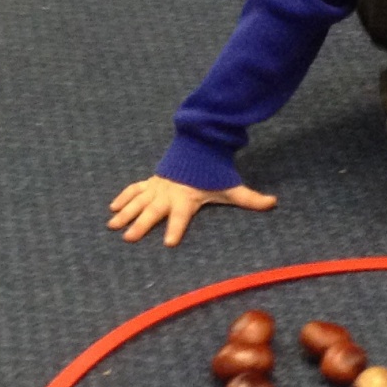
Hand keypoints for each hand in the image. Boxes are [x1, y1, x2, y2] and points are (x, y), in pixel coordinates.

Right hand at [107, 175, 277, 246]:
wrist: (200, 143)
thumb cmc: (214, 171)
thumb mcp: (232, 186)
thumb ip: (250, 198)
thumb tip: (274, 203)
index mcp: (187, 198)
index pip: (181, 217)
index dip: (176, 229)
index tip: (169, 243)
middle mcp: (169, 193)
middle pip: (153, 211)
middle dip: (141, 224)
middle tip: (129, 237)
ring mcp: (158, 185)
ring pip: (138, 200)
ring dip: (125, 213)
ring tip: (112, 226)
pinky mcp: (152, 180)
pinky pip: (134, 189)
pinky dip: (123, 197)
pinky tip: (112, 208)